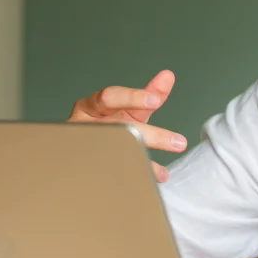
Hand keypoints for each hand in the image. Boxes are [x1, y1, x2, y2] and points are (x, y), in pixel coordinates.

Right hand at [68, 70, 186, 181]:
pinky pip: (110, 173)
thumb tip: (168, 76)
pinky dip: (133, 176)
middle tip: (178, 142)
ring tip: (163, 172)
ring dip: (142, 162)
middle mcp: (84, 125)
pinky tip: (152, 180)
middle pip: (116, 128)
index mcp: (92, 106)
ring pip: (113, 154)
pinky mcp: (84, 169)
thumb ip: (147, 95)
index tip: (155, 101)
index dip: (132, 98)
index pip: (109, 97)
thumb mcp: (128, 110)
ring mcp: (82, 147)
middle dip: (150, 135)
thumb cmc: (108, 126)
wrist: (79, 155)